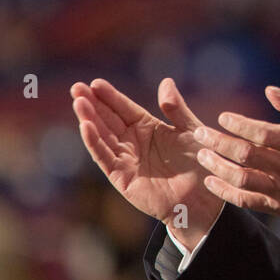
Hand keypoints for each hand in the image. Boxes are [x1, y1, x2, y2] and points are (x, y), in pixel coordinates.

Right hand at [71, 77, 224, 248]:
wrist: (204, 198)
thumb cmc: (202, 164)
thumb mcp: (192, 130)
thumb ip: (177, 108)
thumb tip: (166, 81)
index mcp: (148, 128)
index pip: (124, 108)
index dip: (110, 96)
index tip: (95, 82)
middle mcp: (133, 142)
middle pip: (108, 119)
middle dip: (92, 103)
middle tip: (76, 87)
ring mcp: (126, 159)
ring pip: (102, 136)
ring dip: (89, 119)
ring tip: (78, 102)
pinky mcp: (122, 177)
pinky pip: (105, 157)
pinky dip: (94, 143)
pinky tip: (85, 126)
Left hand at [193, 86, 279, 227]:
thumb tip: (269, 90)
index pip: (264, 133)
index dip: (240, 125)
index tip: (222, 117)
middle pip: (247, 154)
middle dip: (219, 142)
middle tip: (199, 133)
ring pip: (242, 178)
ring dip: (218, 166)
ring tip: (202, 155)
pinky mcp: (277, 205)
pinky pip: (246, 200)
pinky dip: (225, 192)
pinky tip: (211, 181)